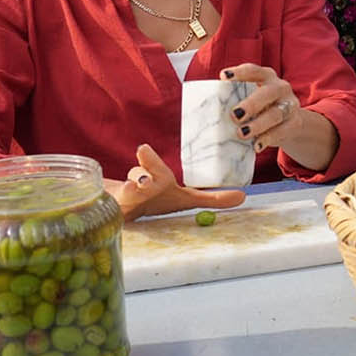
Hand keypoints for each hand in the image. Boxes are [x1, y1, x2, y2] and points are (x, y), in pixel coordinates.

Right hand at [108, 144, 244, 221]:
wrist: (125, 206)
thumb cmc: (157, 199)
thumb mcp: (184, 199)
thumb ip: (212, 198)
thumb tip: (243, 197)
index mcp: (158, 179)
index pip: (155, 167)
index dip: (148, 159)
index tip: (142, 148)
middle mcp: (141, 183)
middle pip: (141, 173)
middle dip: (143, 168)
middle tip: (142, 160)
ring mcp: (126, 195)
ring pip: (127, 187)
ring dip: (131, 187)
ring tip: (135, 186)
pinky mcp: (114, 207)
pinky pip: (112, 205)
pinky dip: (112, 204)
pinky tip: (113, 203)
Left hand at [220, 64, 300, 150]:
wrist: (288, 121)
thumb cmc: (259, 108)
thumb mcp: (249, 97)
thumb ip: (233, 99)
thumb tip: (203, 111)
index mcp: (266, 76)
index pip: (253, 71)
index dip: (239, 73)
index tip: (223, 77)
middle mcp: (280, 87)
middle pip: (268, 93)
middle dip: (251, 104)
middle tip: (234, 115)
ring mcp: (289, 105)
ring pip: (276, 113)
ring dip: (259, 124)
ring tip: (242, 133)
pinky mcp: (294, 123)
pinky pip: (282, 130)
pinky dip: (268, 138)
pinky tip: (256, 145)